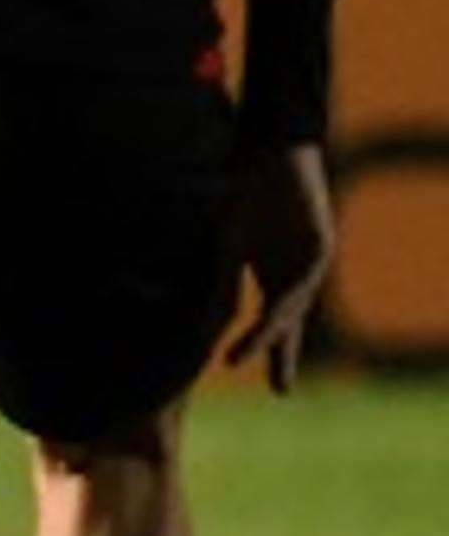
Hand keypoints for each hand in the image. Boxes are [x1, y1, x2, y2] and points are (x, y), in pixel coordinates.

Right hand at [219, 141, 335, 393]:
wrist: (264, 143)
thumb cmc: (237, 184)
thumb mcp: (222, 240)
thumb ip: (221, 279)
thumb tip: (215, 322)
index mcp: (266, 266)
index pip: (262, 313)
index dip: (254, 344)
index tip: (232, 369)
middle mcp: (291, 267)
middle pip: (286, 320)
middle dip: (280, 354)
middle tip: (280, 392)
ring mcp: (308, 258)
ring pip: (291, 307)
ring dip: (270, 335)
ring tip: (245, 357)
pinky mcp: (320, 247)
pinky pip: (300, 286)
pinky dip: (282, 307)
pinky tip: (267, 323)